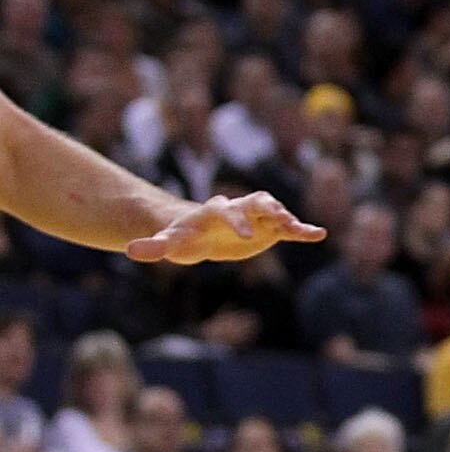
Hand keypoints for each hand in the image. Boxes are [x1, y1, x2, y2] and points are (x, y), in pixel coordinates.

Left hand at [126, 193, 325, 264]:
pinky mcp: (269, 228)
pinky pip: (288, 228)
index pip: (228, 212)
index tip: (247, 238)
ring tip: (300, 229)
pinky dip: (303, 230)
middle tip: (282, 223)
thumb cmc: (184, 237)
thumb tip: (129, 250)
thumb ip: (152, 247)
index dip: (238, 223)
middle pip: (257, 202)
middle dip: (269, 210)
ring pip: (275, 209)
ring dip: (288, 217)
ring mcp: (256, 216)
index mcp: (216, 211)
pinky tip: (319, 235)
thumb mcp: (168, 243)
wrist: (202, 233)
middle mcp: (239, 208)